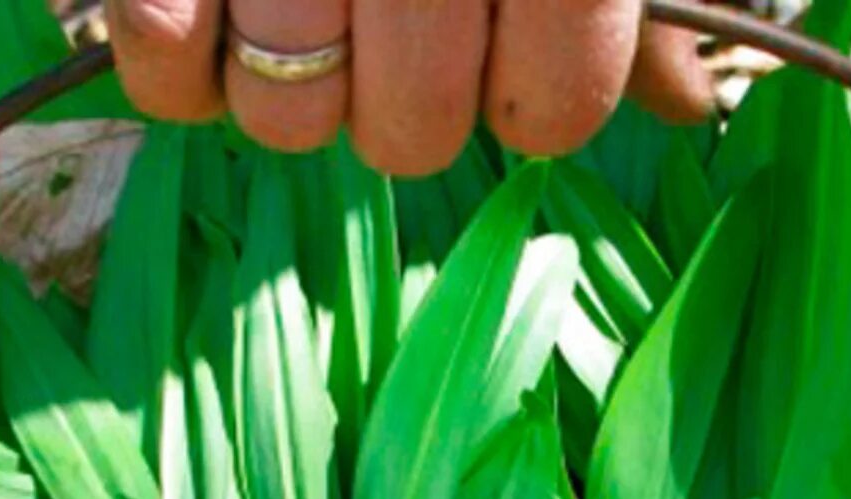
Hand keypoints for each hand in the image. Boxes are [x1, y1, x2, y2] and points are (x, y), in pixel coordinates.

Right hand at [105, 0, 715, 176]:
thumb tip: (687, 97)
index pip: (549, 112)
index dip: (530, 94)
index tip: (517, 31)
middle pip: (410, 133)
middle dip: (404, 95)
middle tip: (393, 8)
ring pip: (287, 114)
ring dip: (291, 74)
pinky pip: (163, 62)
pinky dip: (175, 51)